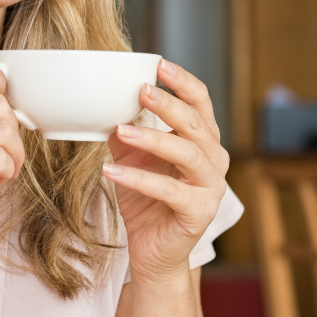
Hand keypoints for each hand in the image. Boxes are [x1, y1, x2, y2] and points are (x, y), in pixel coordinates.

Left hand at [104, 60, 229, 283]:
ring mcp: (210, 188)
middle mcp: (214, 160)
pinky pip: (169, 190)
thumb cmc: (146, 200)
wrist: (154, 251)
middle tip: (141, 89)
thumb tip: (103, 101)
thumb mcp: (132, 157)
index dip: (184, 82)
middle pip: (196, 124)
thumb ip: (125, 128)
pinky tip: (111, 170)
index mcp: (203, 141)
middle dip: (168, 104)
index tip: (160, 64)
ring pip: (186, 154)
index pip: (201, 103)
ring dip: (153, 139)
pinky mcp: (198, 212)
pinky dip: (138, 178)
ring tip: (122, 130)